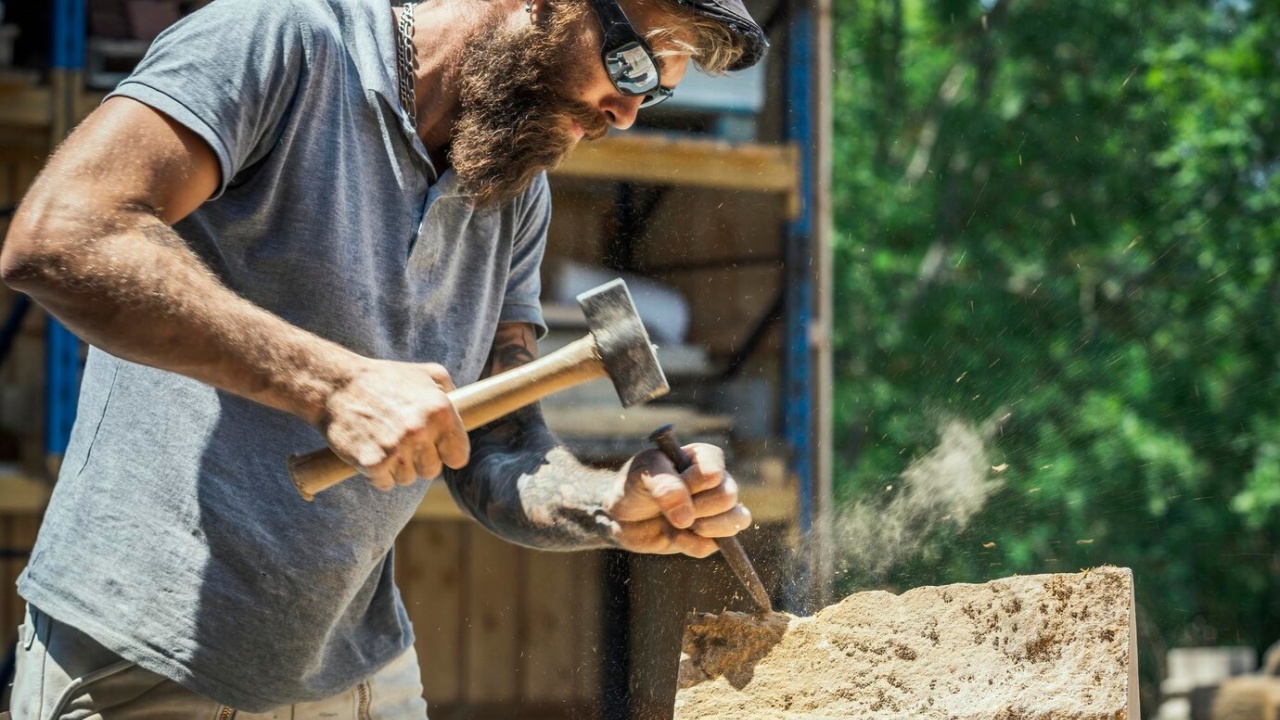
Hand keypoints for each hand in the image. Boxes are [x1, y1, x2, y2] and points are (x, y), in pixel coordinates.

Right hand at [318, 359, 469, 490]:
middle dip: (419, 460)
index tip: (435, 448)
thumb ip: (451, 391)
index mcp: (440, 410)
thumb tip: (469, 411)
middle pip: (432, 471)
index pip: (459, 456)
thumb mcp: (426, 373)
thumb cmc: (383, 378)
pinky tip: (370, 453)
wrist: (336, 385)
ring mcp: (397, 448)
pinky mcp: (373, 463)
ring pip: (408, 479)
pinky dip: (378, 475)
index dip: (446, 453)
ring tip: (383, 443)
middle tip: (402, 442)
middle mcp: (421, 430)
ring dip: (397, 468)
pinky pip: (385, 484)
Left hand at [605, 444, 752, 557]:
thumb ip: (665, 487)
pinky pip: (714, 546)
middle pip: (728, 497)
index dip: (690, 485)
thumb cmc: (634, 485)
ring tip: (675, 523)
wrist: (621, 516)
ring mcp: (717, 510)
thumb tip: (687, 517)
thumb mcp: (643, 475)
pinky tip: (672, 534)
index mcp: (704, 458)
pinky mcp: (710, 536)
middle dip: (695, 507)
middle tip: (671, 507)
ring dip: (701, 527)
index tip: (666, 483)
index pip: (713, 472)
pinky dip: (689, 544)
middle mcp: (717, 482)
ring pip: (737, 520)